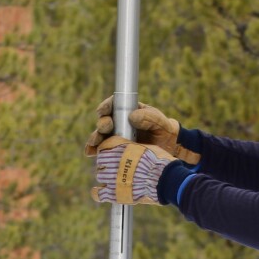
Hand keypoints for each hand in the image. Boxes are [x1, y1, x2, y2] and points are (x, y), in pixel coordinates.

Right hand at [84, 97, 199, 163]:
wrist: (168, 149)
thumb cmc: (163, 130)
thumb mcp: (159, 121)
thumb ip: (148, 117)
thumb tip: (132, 117)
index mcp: (127, 111)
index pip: (113, 106)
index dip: (106, 107)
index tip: (104, 111)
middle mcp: (118, 123)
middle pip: (104, 121)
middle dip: (102, 124)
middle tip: (105, 127)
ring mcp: (115, 137)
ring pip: (101, 136)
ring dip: (96, 138)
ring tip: (95, 143)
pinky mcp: (115, 151)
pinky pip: (102, 150)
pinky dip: (94, 150)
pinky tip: (90, 152)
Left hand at [91, 137, 172, 204]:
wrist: (165, 180)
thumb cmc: (161, 163)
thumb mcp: (148, 148)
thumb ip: (134, 148)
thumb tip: (130, 149)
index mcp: (122, 148)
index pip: (105, 146)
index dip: (107, 150)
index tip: (111, 154)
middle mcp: (114, 161)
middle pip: (101, 161)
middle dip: (107, 164)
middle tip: (116, 169)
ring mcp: (113, 178)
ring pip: (100, 176)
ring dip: (106, 177)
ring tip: (115, 180)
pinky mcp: (114, 193)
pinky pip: (98, 193)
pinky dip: (97, 193)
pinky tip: (99, 192)